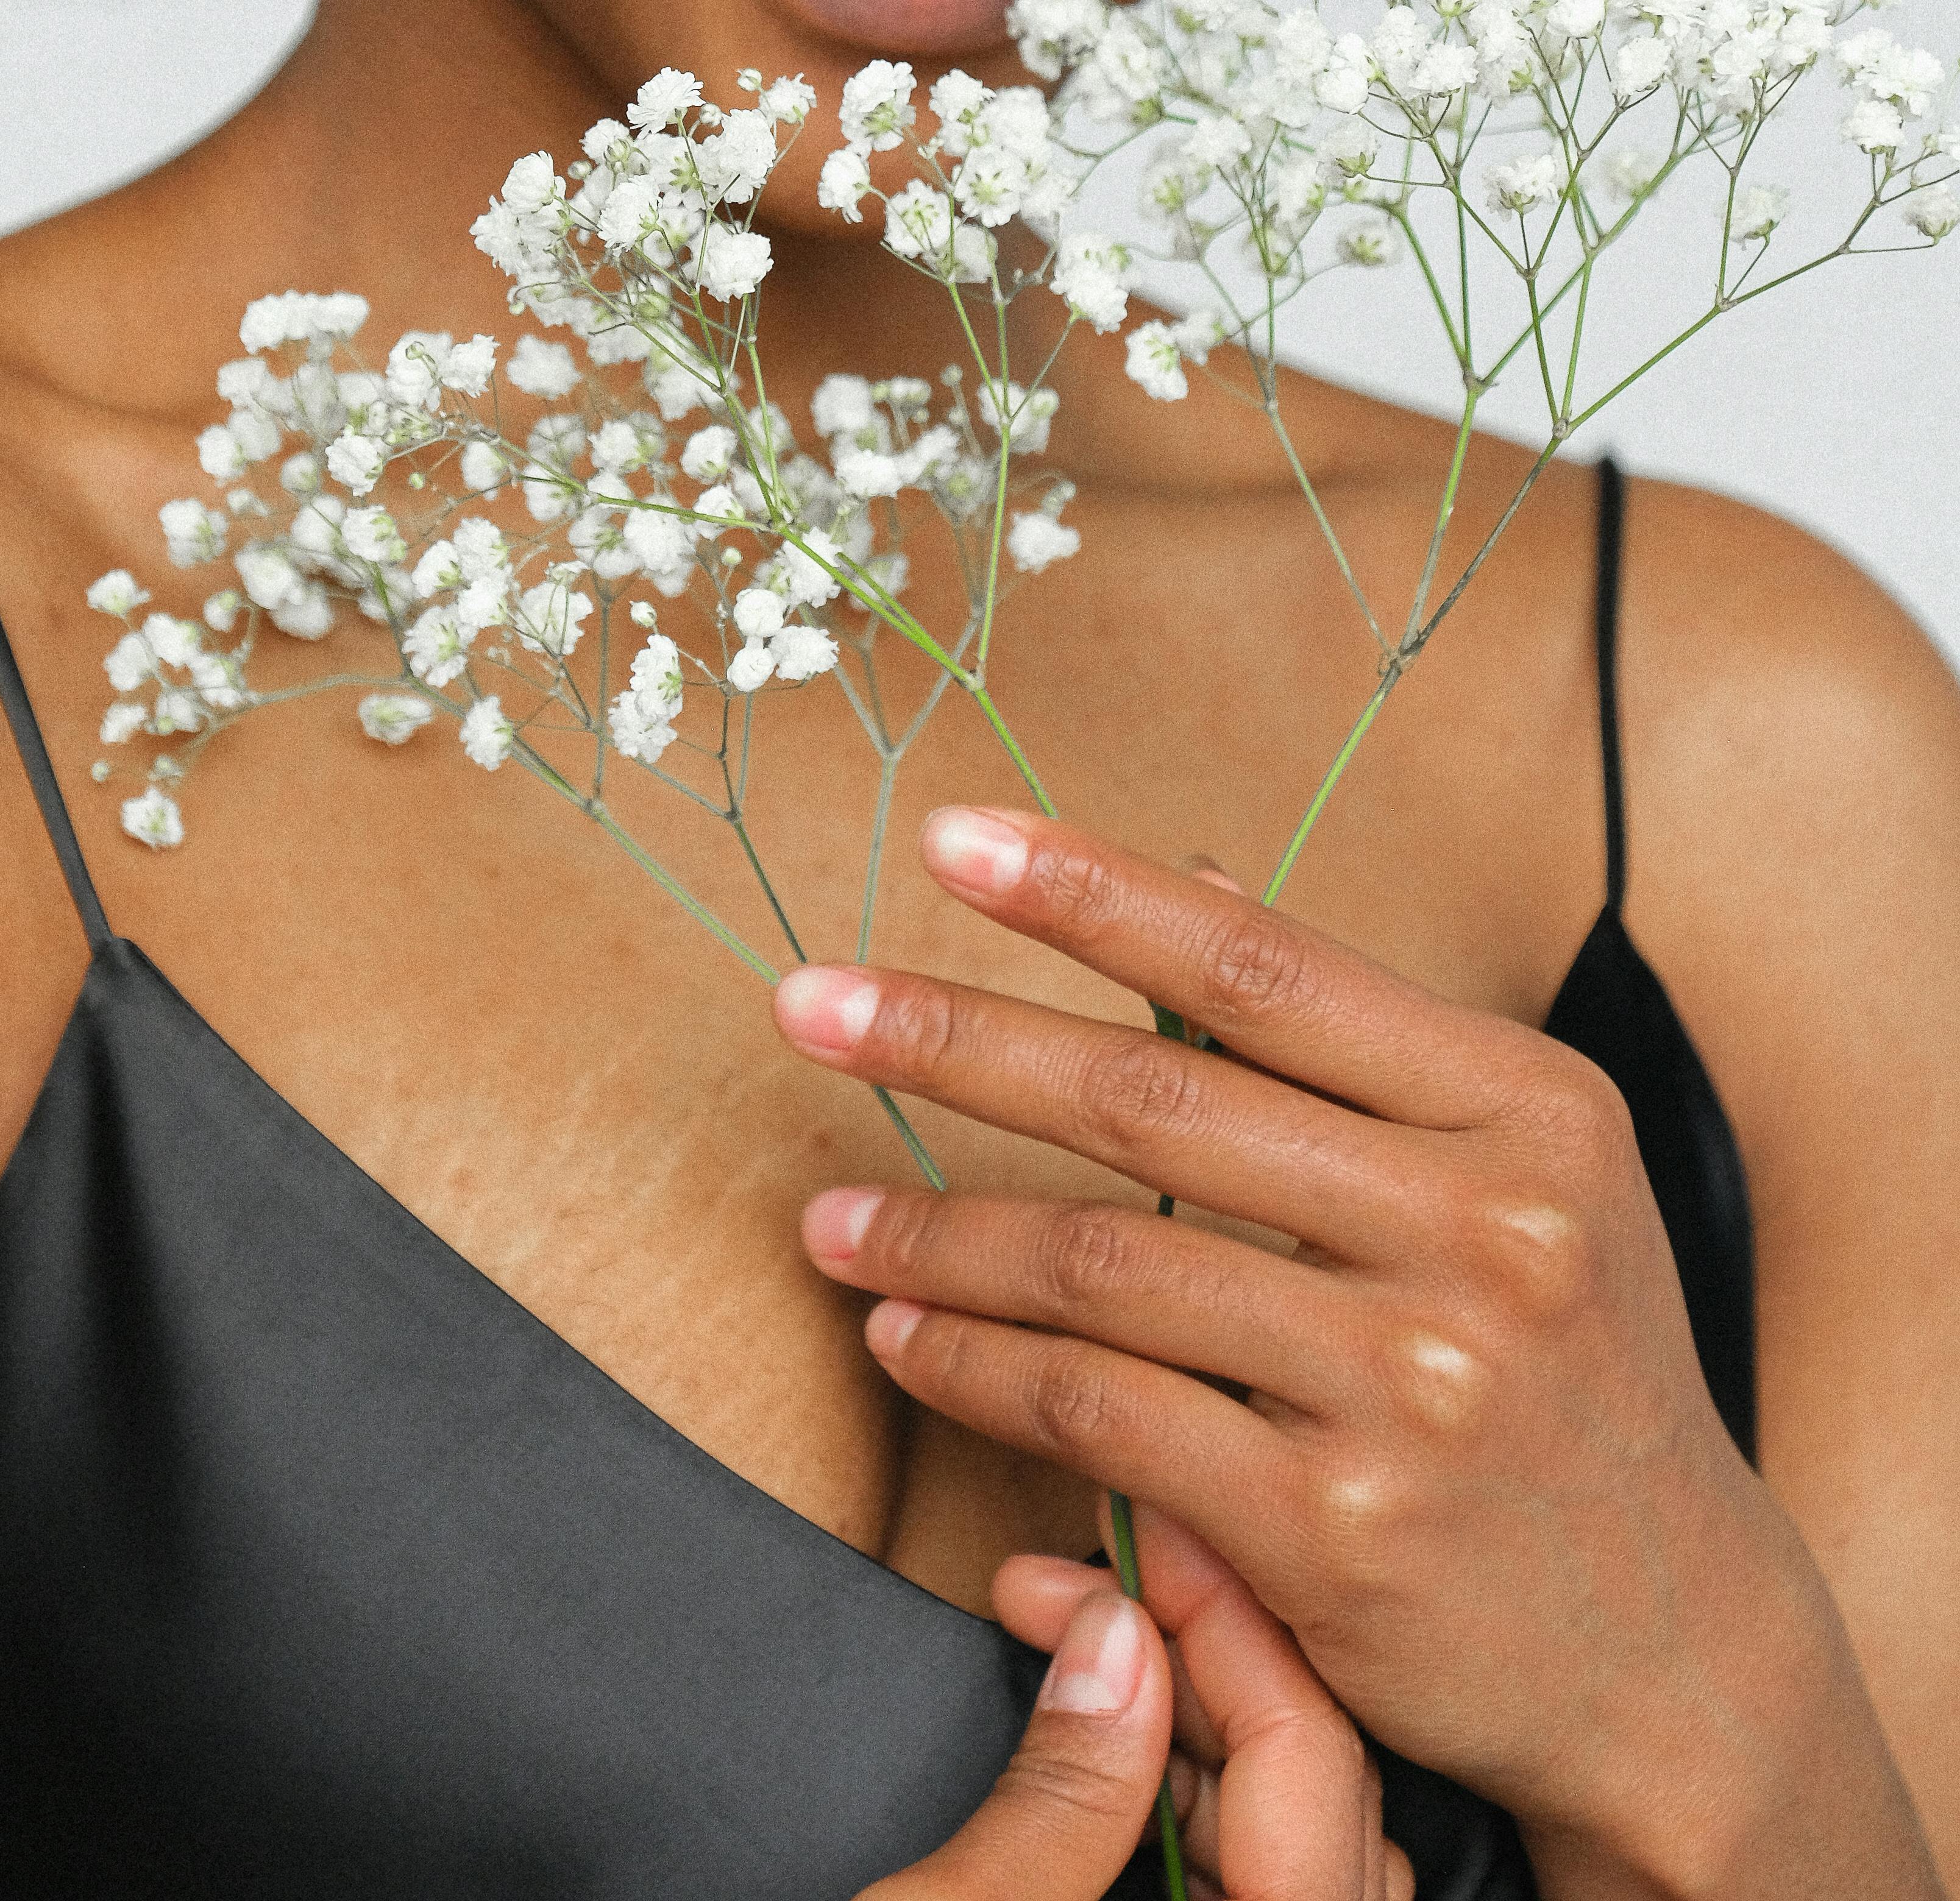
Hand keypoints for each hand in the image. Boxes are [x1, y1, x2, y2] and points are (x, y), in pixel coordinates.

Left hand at [780, 808, 1833, 1881]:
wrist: (1678, 1647)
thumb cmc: (1568, 1367)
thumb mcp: (1520, 1170)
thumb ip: (1354, 1041)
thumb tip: (1200, 875)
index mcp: (1526, 1106)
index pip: (1267, 965)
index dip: (1095, 893)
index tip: (950, 840)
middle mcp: (1482, 1230)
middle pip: (1157, 1102)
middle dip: (954, 1041)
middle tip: (810, 1004)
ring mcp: (1410, 1388)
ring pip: (1104, 1270)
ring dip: (935, 1236)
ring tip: (827, 1218)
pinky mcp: (1336, 1533)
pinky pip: (1103, 1417)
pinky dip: (979, 1370)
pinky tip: (906, 1338)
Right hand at [859, 1510, 1408, 1899]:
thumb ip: (1061, 1801)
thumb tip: (1118, 1635)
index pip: (1309, 1767)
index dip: (1222, 1618)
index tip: (1138, 1522)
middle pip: (1317, 1800)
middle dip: (1201, 1657)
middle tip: (1080, 1573)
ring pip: (1289, 1840)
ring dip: (1185, 1719)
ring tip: (1073, 1632)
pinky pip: (1246, 1886)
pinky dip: (1178, 1794)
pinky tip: (1098, 1731)